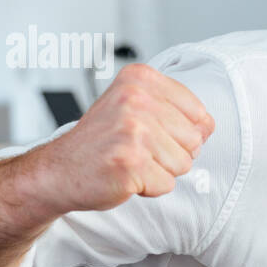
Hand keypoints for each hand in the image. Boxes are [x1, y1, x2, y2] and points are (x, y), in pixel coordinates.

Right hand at [23, 63, 214, 215]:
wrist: (58, 170)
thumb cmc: (101, 141)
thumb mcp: (136, 108)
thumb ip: (176, 110)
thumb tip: (209, 127)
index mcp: (141, 78)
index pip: (200, 114)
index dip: (180, 134)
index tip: (148, 132)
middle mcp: (137, 98)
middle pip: (195, 140)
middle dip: (170, 154)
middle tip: (136, 150)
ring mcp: (133, 130)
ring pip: (184, 164)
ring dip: (159, 171)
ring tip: (130, 162)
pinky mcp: (130, 162)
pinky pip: (166, 184)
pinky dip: (148, 188)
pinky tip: (124, 175)